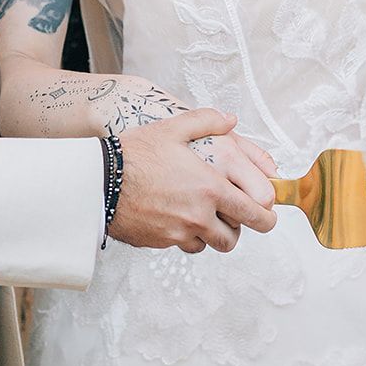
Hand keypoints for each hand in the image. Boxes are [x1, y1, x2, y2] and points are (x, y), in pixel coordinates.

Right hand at [112, 109, 276, 253]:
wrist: (99, 180)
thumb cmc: (135, 152)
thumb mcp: (173, 127)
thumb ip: (207, 121)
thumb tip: (230, 120)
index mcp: (210, 188)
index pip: (255, 214)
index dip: (267, 216)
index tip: (266, 213)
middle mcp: (199, 215)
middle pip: (235, 237)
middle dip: (239, 228)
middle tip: (235, 216)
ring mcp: (179, 233)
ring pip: (210, 244)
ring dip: (213, 233)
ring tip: (206, 215)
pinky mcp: (161, 243)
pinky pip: (185, 245)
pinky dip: (188, 237)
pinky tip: (180, 218)